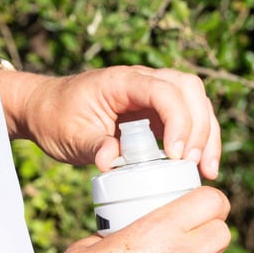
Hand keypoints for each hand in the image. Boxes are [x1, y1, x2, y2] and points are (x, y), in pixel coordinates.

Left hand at [0, 65, 221, 178]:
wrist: (45, 109)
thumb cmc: (55, 118)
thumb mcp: (69, 135)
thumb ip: (93, 147)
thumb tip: (111, 161)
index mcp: (121, 81)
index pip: (164, 90)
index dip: (178, 121)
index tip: (176, 156)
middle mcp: (142, 81)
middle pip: (189, 90)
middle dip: (200, 127)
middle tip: (194, 165)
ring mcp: (152, 95)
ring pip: (196, 102)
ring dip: (208, 135)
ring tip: (206, 171)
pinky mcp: (157, 113)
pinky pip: (189, 120)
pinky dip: (201, 142)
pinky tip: (201, 168)